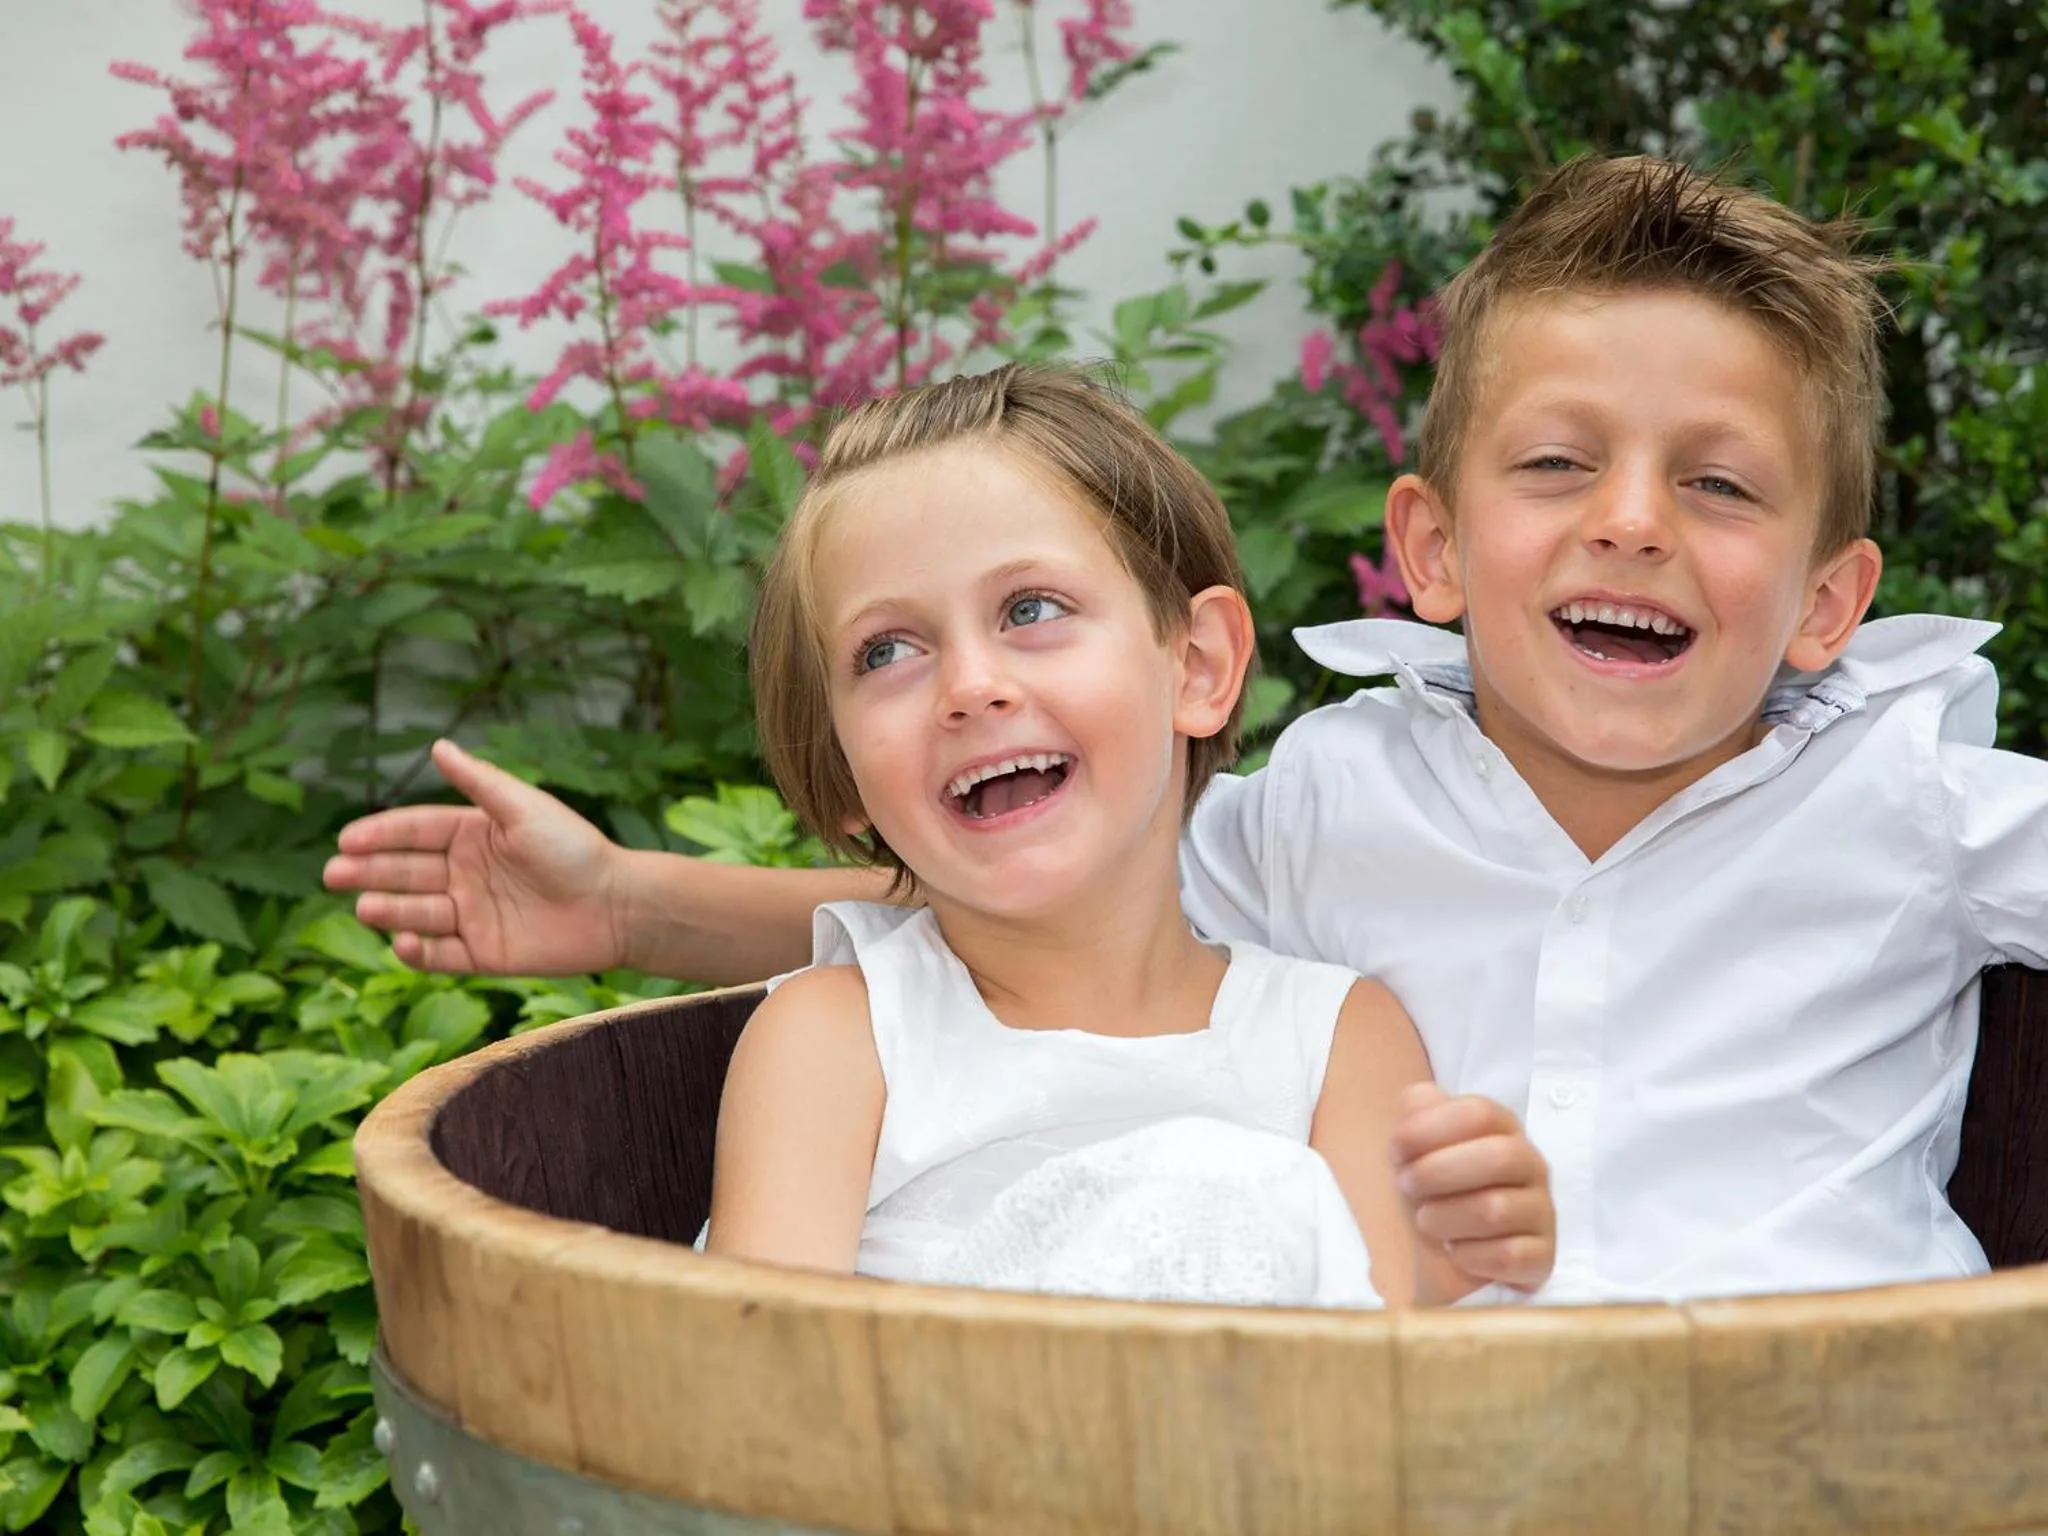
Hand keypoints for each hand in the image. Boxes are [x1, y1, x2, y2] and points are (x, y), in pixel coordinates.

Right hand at [321, 739, 627, 975]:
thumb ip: (481, 783)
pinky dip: (419, 952)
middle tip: (333, 874)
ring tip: (367, 906)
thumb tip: (437, 745)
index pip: (415, 831)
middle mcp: (466, 874)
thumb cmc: (575, 849)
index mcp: (473, 834)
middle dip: (368, 871)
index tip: (347, 838)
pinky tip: (404, 942)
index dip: (380, 834)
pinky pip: (442, 955)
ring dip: (389, 910)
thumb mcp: (525, 809)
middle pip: (406, 871)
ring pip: (417, 913)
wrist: (617, 905)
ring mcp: (472, 914)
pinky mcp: (484, 952)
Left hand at [1389, 1082, 1554, 1300]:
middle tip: (1406, 1186)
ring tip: (1428, 1222)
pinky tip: (1457, 1252)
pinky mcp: (1542, 1256)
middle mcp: (1531, 1165)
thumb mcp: (1415, 1146)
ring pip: (1496, 1210)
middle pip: (1498, 1157)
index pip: (1479, 1113)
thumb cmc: (1433, 1190)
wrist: (1444, 1254)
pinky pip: (1508, 1256)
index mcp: (1502, 1129)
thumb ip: (1417, 1109)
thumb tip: (1421, 1098)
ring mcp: (1542, 1211)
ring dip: (1445, 1218)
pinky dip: (1469, 1256)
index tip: (1397, 1151)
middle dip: (1437, 1172)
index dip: (1430, 1129)